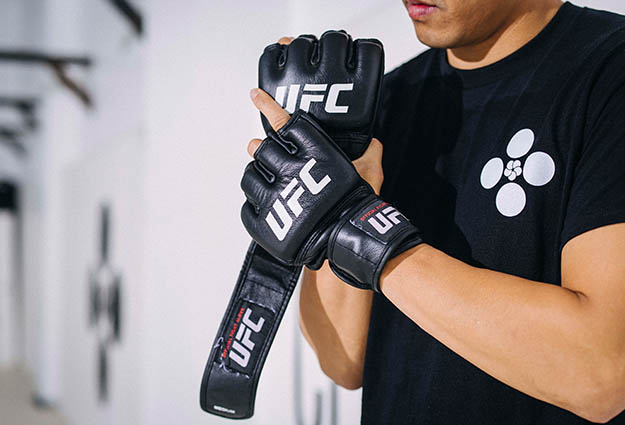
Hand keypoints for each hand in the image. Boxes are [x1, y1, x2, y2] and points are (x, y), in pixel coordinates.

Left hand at [240, 108, 420, 290]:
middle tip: (263, 152)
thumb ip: (370, 153)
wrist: (348, 238)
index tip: (255, 95)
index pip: (283, 121)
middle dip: (261, 149)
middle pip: (260, 149)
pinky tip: (265, 207)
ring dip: (256, 176)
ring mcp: (273, 196)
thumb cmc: (358, 204)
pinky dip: (253, 206)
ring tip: (266, 182)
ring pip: (249, 177)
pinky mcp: (264, 221)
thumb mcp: (371, 172)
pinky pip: (247, 208)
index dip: (266, 105)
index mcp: (311, 152)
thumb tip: (373, 143)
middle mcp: (288, 170)